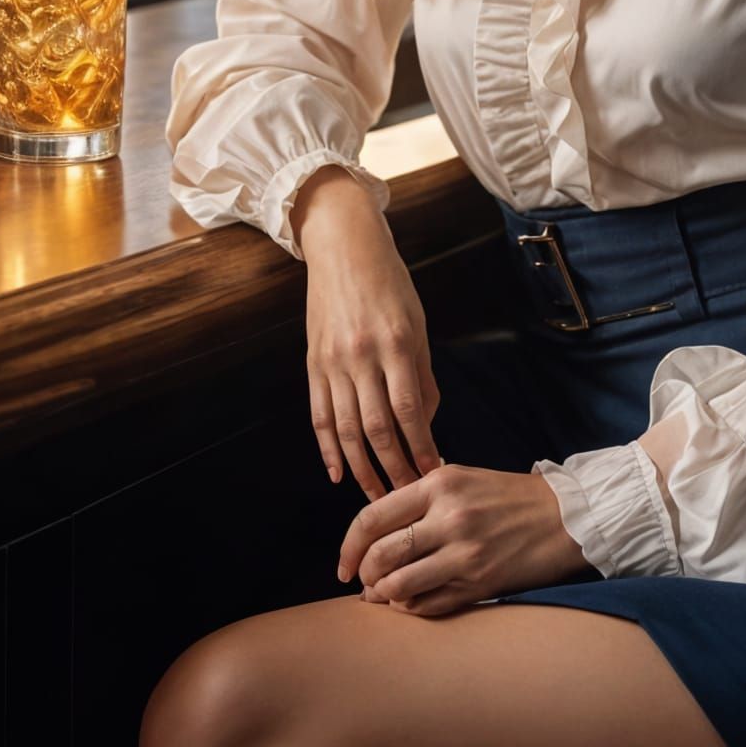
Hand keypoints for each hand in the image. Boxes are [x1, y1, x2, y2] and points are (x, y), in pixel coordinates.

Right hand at [297, 168, 442, 503]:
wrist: (343, 248)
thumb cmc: (390, 283)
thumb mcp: (416, 322)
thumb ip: (422, 373)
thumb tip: (425, 423)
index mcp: (395, 343)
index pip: (409, 410)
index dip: (421, 447)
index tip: (433, 472)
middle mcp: (361, 356)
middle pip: (376, 428)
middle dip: (394, 468)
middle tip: (408, 498)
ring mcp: (332, 362)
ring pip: (345, 430)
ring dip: (362, 469)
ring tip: (377, 498)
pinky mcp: (313, 364)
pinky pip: (319, 416)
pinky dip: (328, 449)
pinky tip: (338, 474)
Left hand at [337, 463, 591, 617]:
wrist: (565, 516)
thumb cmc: (508, 497)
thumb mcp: (462, 479)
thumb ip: (419, 499)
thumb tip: (374, 532)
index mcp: (439, 484)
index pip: (372, 517)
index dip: (349, 547)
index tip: (344, 565)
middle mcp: (449, 517)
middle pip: (380, 555)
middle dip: (363, 576)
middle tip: (364, 583)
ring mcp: (465, 553)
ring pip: (399, 586)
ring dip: (384, 597)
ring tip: (384, 597)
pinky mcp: (480, 583)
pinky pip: (428, 606)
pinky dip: (411, 609)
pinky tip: (412, 603)